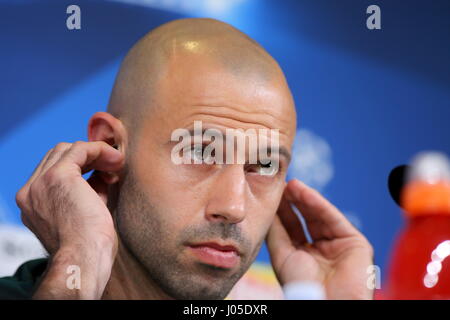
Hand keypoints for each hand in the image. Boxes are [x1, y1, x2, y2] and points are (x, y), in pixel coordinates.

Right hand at [15, 141, 123, 298]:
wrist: (84, 258)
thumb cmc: (89, 246)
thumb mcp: (85, 215)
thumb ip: (87, 193)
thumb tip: (103, 174)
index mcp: (33, 204)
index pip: (53, 171)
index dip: (82, 167)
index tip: (105, 175)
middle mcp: (30, 192)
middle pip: (58, 157)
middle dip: (88, 158)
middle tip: (113, 167)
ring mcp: (40, 183)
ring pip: (68, 150)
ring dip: (96, 153)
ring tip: (117, 164)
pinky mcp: (58, 177)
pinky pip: (80, 149)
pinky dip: (99, 149)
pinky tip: (116, 159)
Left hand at [266, 179, 373, 299]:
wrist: (324, 302)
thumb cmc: (300, 286)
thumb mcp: (282, 256)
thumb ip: (275, 232)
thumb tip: (268, 210)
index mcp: (304, 257)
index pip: (292, 228)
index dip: (283, 211)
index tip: (272, 194)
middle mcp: (321, 250)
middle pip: (306, 220)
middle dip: (293, 202)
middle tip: (280, 185)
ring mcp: (338, 245)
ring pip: (319, 216)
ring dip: (304, 198)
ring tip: (290, 185)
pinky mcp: (354, 242)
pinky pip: (334, 218)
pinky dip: (318, 203)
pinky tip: (303, 191)